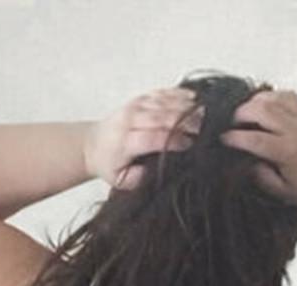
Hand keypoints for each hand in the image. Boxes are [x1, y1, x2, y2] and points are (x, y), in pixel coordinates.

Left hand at [84, 87, 203, 190]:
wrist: (92, 145)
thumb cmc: (110, 165)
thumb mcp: (120, 180)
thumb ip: (136, 178)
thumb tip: (151, 170)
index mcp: (125, 141)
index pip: (153, 137)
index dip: (173, 139)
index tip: (190, 143)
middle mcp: (129, 120)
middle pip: (161, 117)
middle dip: (184, 121)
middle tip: (204, 126)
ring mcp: (134, 107)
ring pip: (162, 102)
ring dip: (185, 106)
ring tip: (204, 112)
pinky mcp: (139, 99)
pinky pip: (160, 93)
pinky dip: (177, 95)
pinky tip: (193, 98)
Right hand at [219, 88, 296, 208]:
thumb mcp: (282, 192)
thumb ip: (261, 178)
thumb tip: (245, 162)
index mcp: (287, 152)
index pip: (255, 139)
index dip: (235, 137)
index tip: (223, 139)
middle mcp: (294, 131)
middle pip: (263, 110)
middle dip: (241, 113)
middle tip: (230, 123)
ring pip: (274, 98)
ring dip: (255, 102)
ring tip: (244, 113)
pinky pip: (287, 96)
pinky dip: (272, 96)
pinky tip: (263, 105)